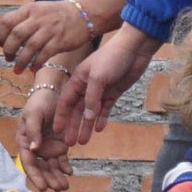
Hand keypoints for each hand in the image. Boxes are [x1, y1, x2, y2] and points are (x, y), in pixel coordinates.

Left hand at [0, 0, 103, 73]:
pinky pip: (43, 55)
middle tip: (8, 58)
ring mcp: (50, 29)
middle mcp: (38, 18)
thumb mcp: (39, 10)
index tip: (1, 44)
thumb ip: (24, 20)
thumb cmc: (58, 15)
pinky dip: (35, 63)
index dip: (0, 35)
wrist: (85, 13)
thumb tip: (7, 37)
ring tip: (17, 69)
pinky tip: (32, 69)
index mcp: (30, 9)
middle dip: (8, 50)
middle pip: (15, 35)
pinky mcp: (60, 41)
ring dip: (20, 61)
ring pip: (29, 47)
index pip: (7, 21)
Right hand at [18, 68, 77, 191]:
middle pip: (41, 168)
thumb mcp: (33, 114)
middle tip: (59, 188)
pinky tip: (69, 172)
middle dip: (49, 179)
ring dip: (57, 177)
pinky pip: (62, 160)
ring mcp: (48, 147)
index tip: (43, 188)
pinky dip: (65, 167)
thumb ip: (33, 131)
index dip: (35, 175)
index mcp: (24, 141)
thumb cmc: (39, 102)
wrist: (53, 93)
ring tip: (65, 186)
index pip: (28, 162)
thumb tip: (33, 149)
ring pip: (52, 167)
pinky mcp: (59, 145)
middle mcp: (35, 147)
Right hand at [55, 25, 159, 149]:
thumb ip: (92, 98)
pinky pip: (105, 109)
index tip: (56, 131)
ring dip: (87, 126)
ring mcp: (101, 90)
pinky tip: (99, 129)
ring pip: (91, 112)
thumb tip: (88, 118)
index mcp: (78, 80)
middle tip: (70, 143)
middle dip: (73, 126)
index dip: (60, 116)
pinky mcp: (113, 92)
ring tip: (84, 141)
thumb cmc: (112, 57)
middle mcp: (86, 86)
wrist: (134, 49)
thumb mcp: (98, 77)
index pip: (65, 101)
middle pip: (77, 110)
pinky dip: (102, 118)